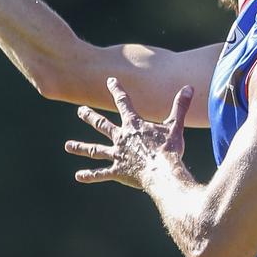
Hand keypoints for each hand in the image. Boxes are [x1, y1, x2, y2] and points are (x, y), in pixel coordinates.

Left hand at [65, 79, 192, 188]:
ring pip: (95, 150)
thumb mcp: (176, 126)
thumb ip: (180, 106)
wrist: (162, 172)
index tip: (111, 80)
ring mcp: (117, 155)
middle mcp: (121, 138)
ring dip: (80, 147)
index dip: (117, 90)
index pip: (124, 103)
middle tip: (80, 110)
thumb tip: (189, 87)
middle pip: (102, 125)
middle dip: (90, 116)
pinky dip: (90, 175)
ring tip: (68, 146)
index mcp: (134, 125)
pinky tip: (78, 176)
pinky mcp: (117, 171)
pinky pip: (101, 173)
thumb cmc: (169, 149)